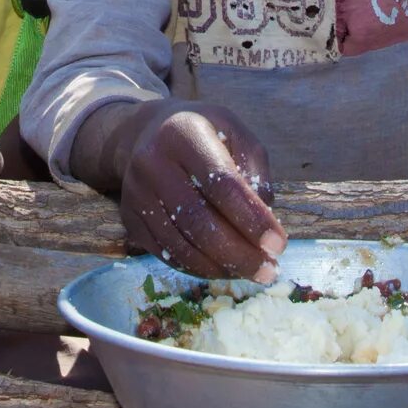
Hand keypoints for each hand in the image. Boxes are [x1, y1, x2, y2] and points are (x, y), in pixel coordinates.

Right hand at [121, 104, 283, 280]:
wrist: (146, 133)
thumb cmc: (204, 135)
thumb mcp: (236, 133)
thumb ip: (255, 170)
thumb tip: (265, 221)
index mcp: (183, 134)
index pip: (221, 184)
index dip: (251, 219)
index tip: (278, 245)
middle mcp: (152, 163)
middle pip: (198, 221)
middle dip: (239, 253)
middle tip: (269, 272)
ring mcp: (135, 193)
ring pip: (180, 243)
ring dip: (220, 267)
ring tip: (252, 273)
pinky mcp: (129, 217)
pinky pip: (165, 253)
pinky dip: (198, 267)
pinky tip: (223, 268)